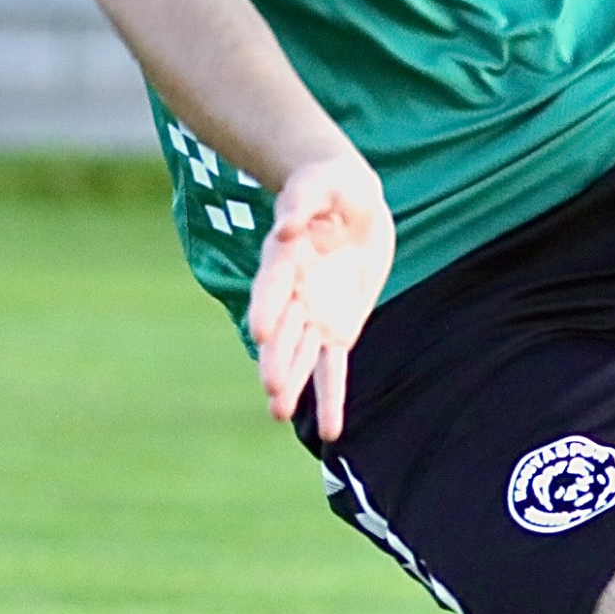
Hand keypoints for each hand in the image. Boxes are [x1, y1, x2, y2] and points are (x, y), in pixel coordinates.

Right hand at [247, 155, 394, 441]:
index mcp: (284, 256)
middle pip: (283, 328)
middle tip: (270, 386)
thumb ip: (302, 200)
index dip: (267, 305)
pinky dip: (331, 396)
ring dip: (292, 382)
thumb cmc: (331, 186)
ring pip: (300, 354)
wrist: (352, 201)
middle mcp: (292, 292)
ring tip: (279, 413)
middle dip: (276, 357)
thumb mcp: (322, 182)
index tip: (262, 330)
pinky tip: (332, 430)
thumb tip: (286, 224)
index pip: (273, 283)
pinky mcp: (337, 329)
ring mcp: (312, 314)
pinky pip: (332, 368)